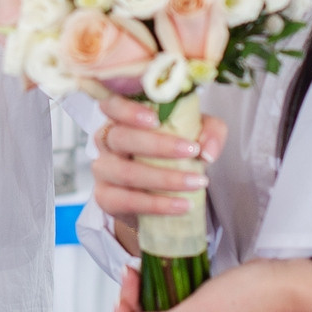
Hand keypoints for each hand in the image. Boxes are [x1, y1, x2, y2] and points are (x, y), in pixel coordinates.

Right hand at [90, 94, 226, 224]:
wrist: (159, 193)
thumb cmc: (174, 154)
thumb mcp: (197, 134)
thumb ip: (209, 132)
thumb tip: (207, 151)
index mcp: (121, 118)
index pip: (112, 105)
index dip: (128, 110)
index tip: (155, 119)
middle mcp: (106, 141)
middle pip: (121, 138)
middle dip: (159, 145)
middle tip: (194, 151)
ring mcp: (102, 170)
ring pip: (126, 173)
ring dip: (165, 179)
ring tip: (197, 182)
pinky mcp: (105, 198)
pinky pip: (127, 201)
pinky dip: (157, 205)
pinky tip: (182, 206)